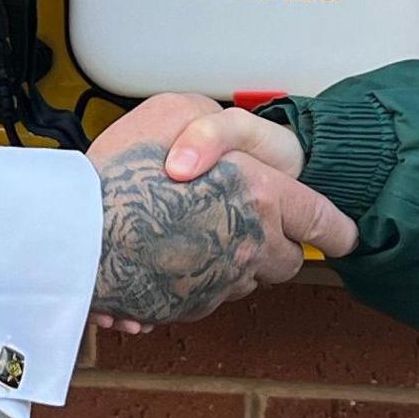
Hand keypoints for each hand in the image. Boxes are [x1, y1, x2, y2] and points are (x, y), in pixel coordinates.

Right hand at [86, 93, 352, 330]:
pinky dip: (194, 283)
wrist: (74, 232)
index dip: (336, 228)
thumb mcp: (175, 110)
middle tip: (253, 225)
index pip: (321, 220)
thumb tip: (221, 146)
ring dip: (236, 263)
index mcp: (260, 196)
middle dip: (279, 246)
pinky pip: (204, 297)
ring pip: (247, 281)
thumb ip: (213, 125)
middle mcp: (247, 245)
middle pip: (288, 261)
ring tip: (200, 237)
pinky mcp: (185, 307)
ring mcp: (217, 281)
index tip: (344, 235)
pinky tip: (166, 260)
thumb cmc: (123, 169)